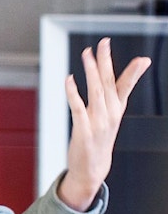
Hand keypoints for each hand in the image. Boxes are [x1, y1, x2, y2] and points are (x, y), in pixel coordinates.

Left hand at [59, 37, 150, 210]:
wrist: (91, 170)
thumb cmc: (97, 142)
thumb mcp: (110, 119)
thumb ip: (111, 100)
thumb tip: (115, 84)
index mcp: (116, 110)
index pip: (126, 87)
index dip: (134, 72)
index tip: (143, 59)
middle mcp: (109, 114)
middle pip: (109, 83)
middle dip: (107, 62)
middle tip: (104, 43)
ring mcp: (97, 122)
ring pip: (95, 91)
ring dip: (91, 71)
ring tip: (87, 54)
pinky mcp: (83, 129)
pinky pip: (78, 107)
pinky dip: (73, 92)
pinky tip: (69, 79)